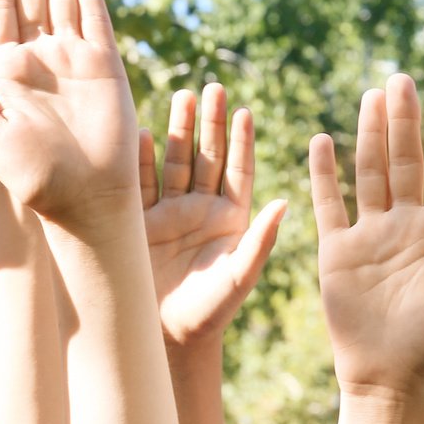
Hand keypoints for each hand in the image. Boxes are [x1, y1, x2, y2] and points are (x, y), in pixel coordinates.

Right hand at [140, 84, 286, 352]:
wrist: (165, 336)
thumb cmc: (210, 312)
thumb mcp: (239, 276)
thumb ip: (260, 240)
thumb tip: (284, 203)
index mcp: (232, 219)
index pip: (239, 170)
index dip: (242, 141)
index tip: (244, 111)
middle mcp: (201, 209)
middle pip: (207, 156)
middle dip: (210, 123)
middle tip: (213, 87)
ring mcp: (170, 212)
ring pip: (176, 161)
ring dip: (179, 129)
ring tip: (184, 95)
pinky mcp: (139, 221)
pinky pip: (142, 182)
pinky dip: (142, 158)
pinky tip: (145, 132)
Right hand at [310, 76, 423, 394]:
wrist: (392, 378)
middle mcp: (407, 225)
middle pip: (406, 161)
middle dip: (406, 120)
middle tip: (404, 79)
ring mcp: (371, 235)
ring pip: (370, 172)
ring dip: (371, 134)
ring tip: (373, 95)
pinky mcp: (337, 251)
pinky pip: (330, 204)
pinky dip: (324, 173)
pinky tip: (323, 140)